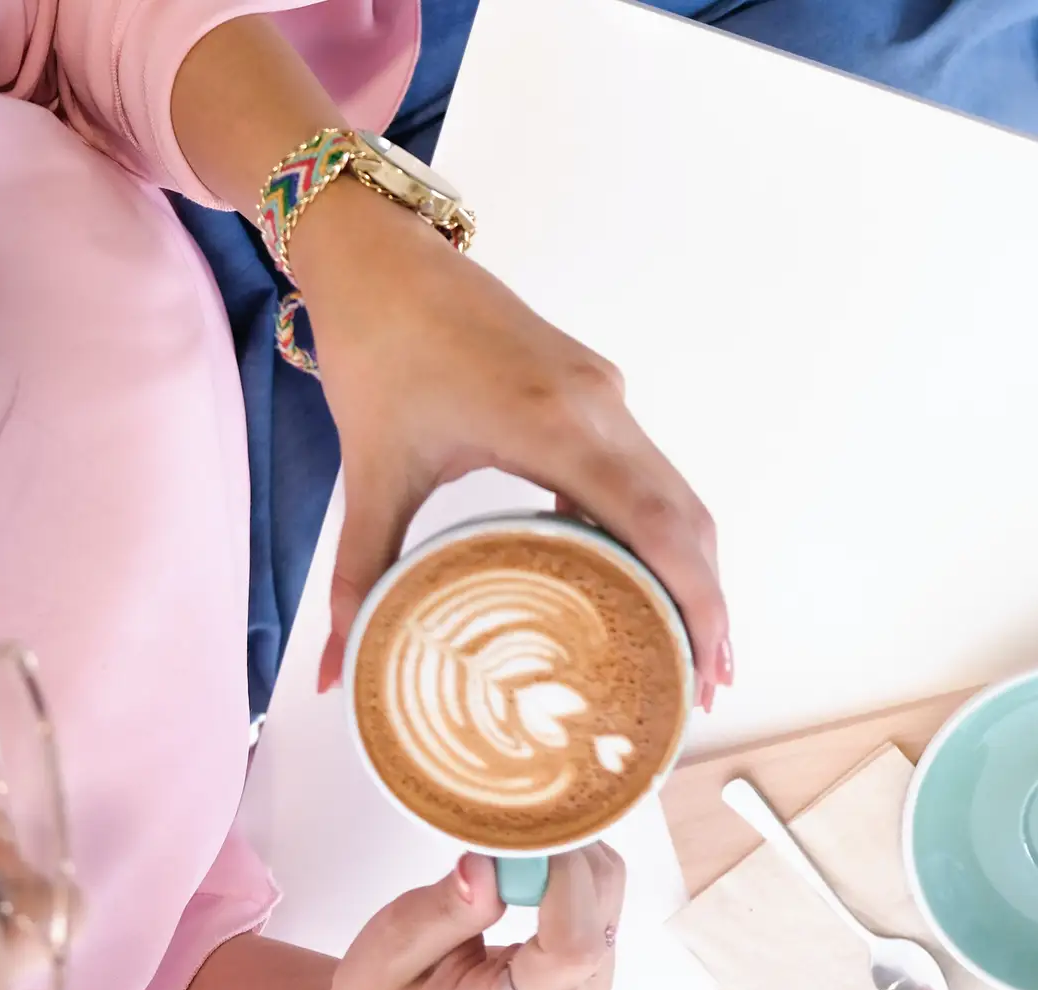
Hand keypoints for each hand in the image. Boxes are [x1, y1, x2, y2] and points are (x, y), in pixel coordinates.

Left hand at [297, 182, 731, 707]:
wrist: (383, 257)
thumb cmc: (379, 351)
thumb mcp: (373, 473)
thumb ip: (360, 578)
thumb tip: (329, 675)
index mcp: (553, 425)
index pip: (657, 524)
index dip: (695, 600)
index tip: (704, 666)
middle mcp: (599, 407)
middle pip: (687, 518)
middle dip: (707, 603)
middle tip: (705, 685)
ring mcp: (605, 393)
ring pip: (677, 493)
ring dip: (692, 567)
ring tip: (688, 645)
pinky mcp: (598, 388)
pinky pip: (649, 468)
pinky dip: (660, 529)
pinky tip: (643, 578)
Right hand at [316, 845, 625, 989]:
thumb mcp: (391, 948)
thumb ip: (446, 909)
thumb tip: (491, 864)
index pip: (573, 948)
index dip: (566, 878)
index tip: (532, 831)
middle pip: (600, 923)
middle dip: (569, 859)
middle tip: (519, 824)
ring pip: (608, 911)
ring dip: (574, 864)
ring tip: (517, 850)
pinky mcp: (584, 982)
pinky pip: (600, 916)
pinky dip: (574, 880)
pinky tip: (533, 870)